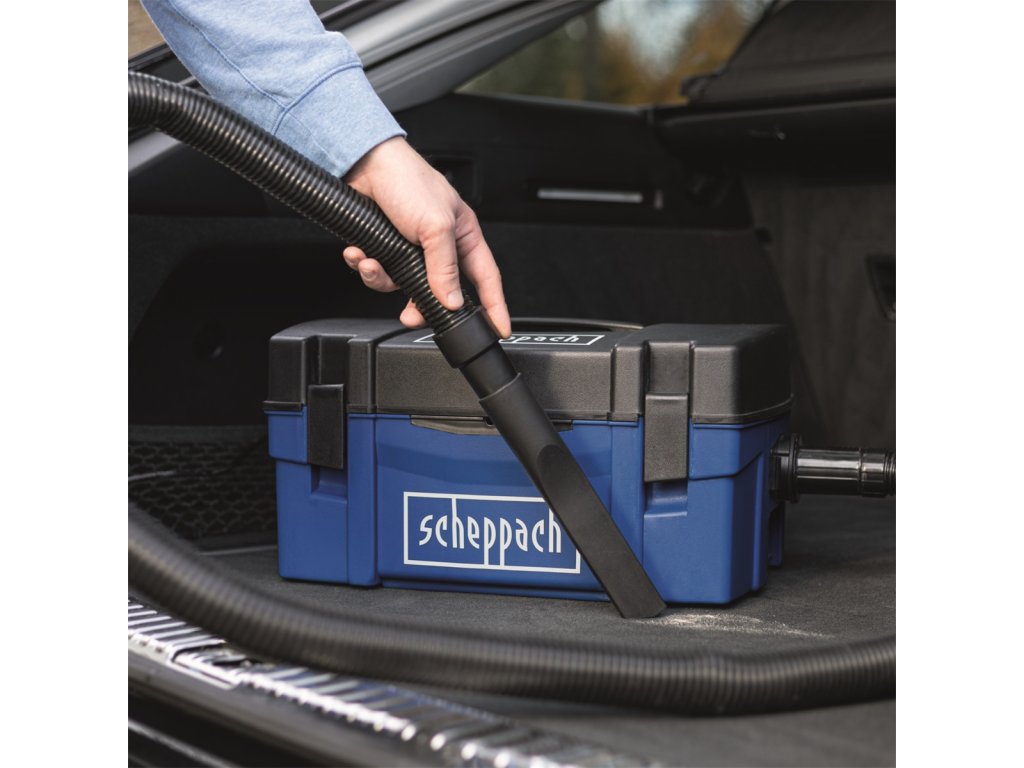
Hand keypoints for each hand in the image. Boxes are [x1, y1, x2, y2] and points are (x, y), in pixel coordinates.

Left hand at [342, 137, 510, 337]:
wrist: (365, 164)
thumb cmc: (408, 181)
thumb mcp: (435, 227)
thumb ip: (445, 268)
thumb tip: (452, 302)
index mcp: (464, 237)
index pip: (486, 279)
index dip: (495, 306)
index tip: (499, 329)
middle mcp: (440, 247)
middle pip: (440, 293)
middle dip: (421, 305)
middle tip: (412, 315)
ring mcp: (412, 249)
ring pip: (404, 286)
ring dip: (383, 279)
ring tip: (373, 264)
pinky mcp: (387, 249)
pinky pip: (380, 274)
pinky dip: (366, 266)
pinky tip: (361, 254)